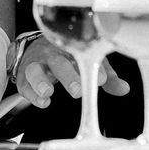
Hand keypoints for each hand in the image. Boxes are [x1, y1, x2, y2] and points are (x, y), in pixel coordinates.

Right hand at [14, 36, 128, 108]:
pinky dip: (32, 94)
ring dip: (42, 81)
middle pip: (58, 62)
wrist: (33, 49)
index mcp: (70, 48)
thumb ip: (105, 76)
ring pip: (35, 70)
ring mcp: (36, 64)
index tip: (101, 78)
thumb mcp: (86, 62)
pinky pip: (25, 84)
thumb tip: (124, 89)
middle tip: (77, 90)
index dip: (90, 67)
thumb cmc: (65, 56)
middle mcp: (52, 54)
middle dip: (68, 75)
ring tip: (49, 92)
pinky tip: (43, 101)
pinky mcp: (24, 77)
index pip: (80, 55)